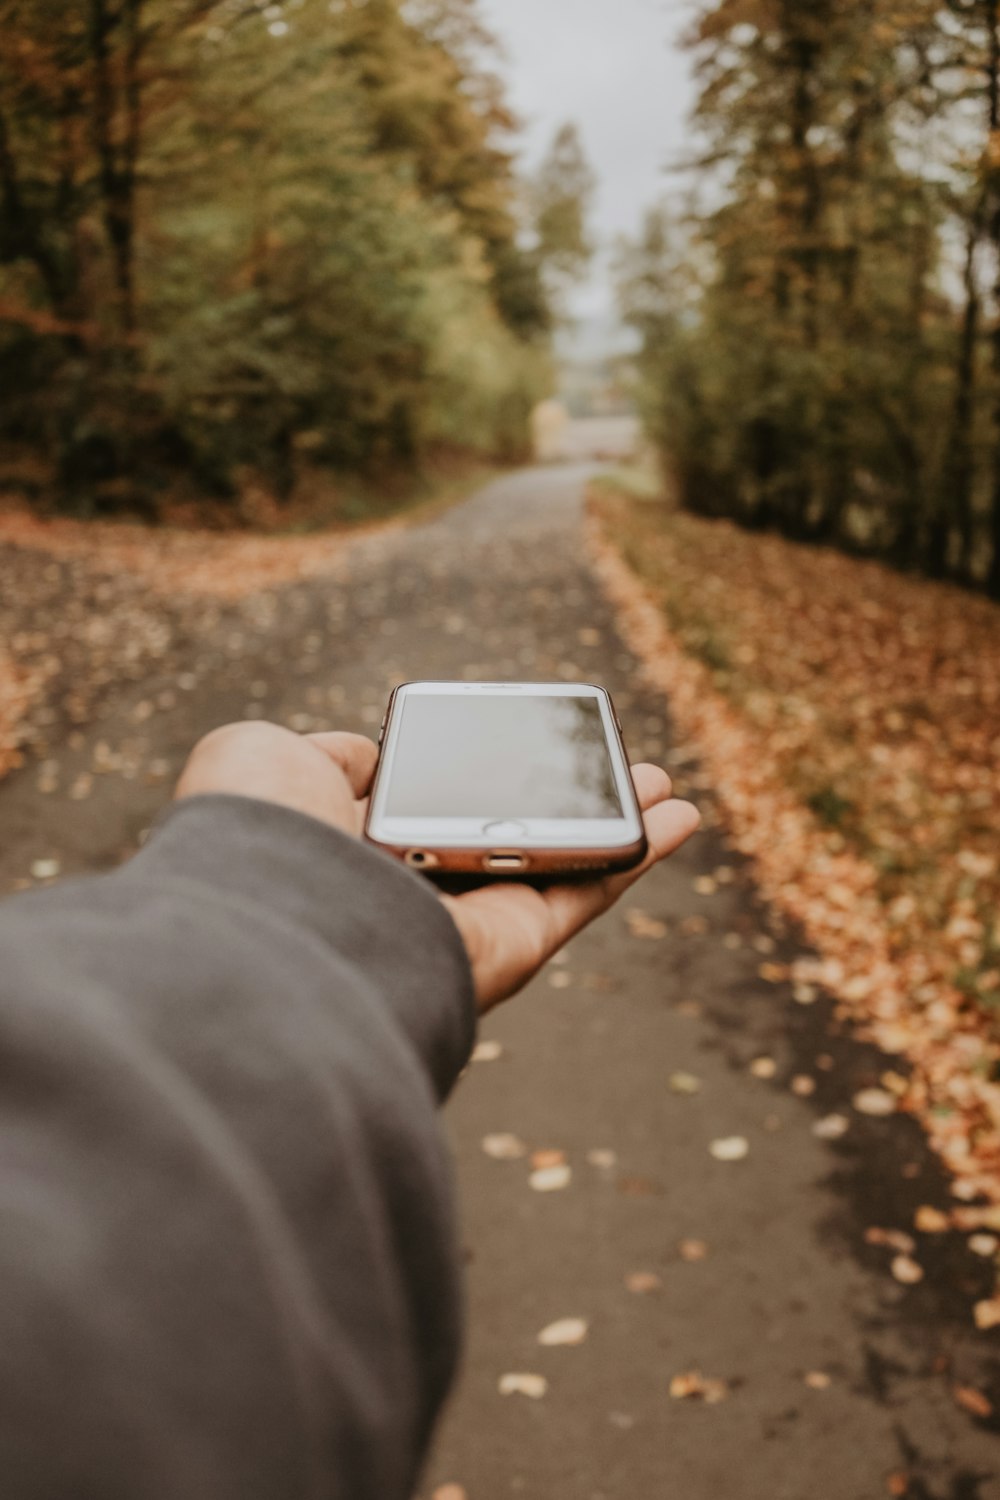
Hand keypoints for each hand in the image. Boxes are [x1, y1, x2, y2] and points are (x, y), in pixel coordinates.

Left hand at [175, 722, 700, 1013]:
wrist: (269, 921)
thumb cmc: (254, 837)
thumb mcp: (267, 760)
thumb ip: (326, 756)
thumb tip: (370, 755)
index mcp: (351, 850)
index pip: (428, 808)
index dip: (474, 774)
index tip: (506, 743)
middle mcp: (414, 892)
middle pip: (509, 838)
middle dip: (561, 800)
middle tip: (607, 766)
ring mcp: (467, 923)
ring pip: (561, 866)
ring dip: (618, 822)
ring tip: (664, 785)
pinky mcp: (513, 947)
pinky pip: (587, 893)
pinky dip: (639, 855)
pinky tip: (677, 817)